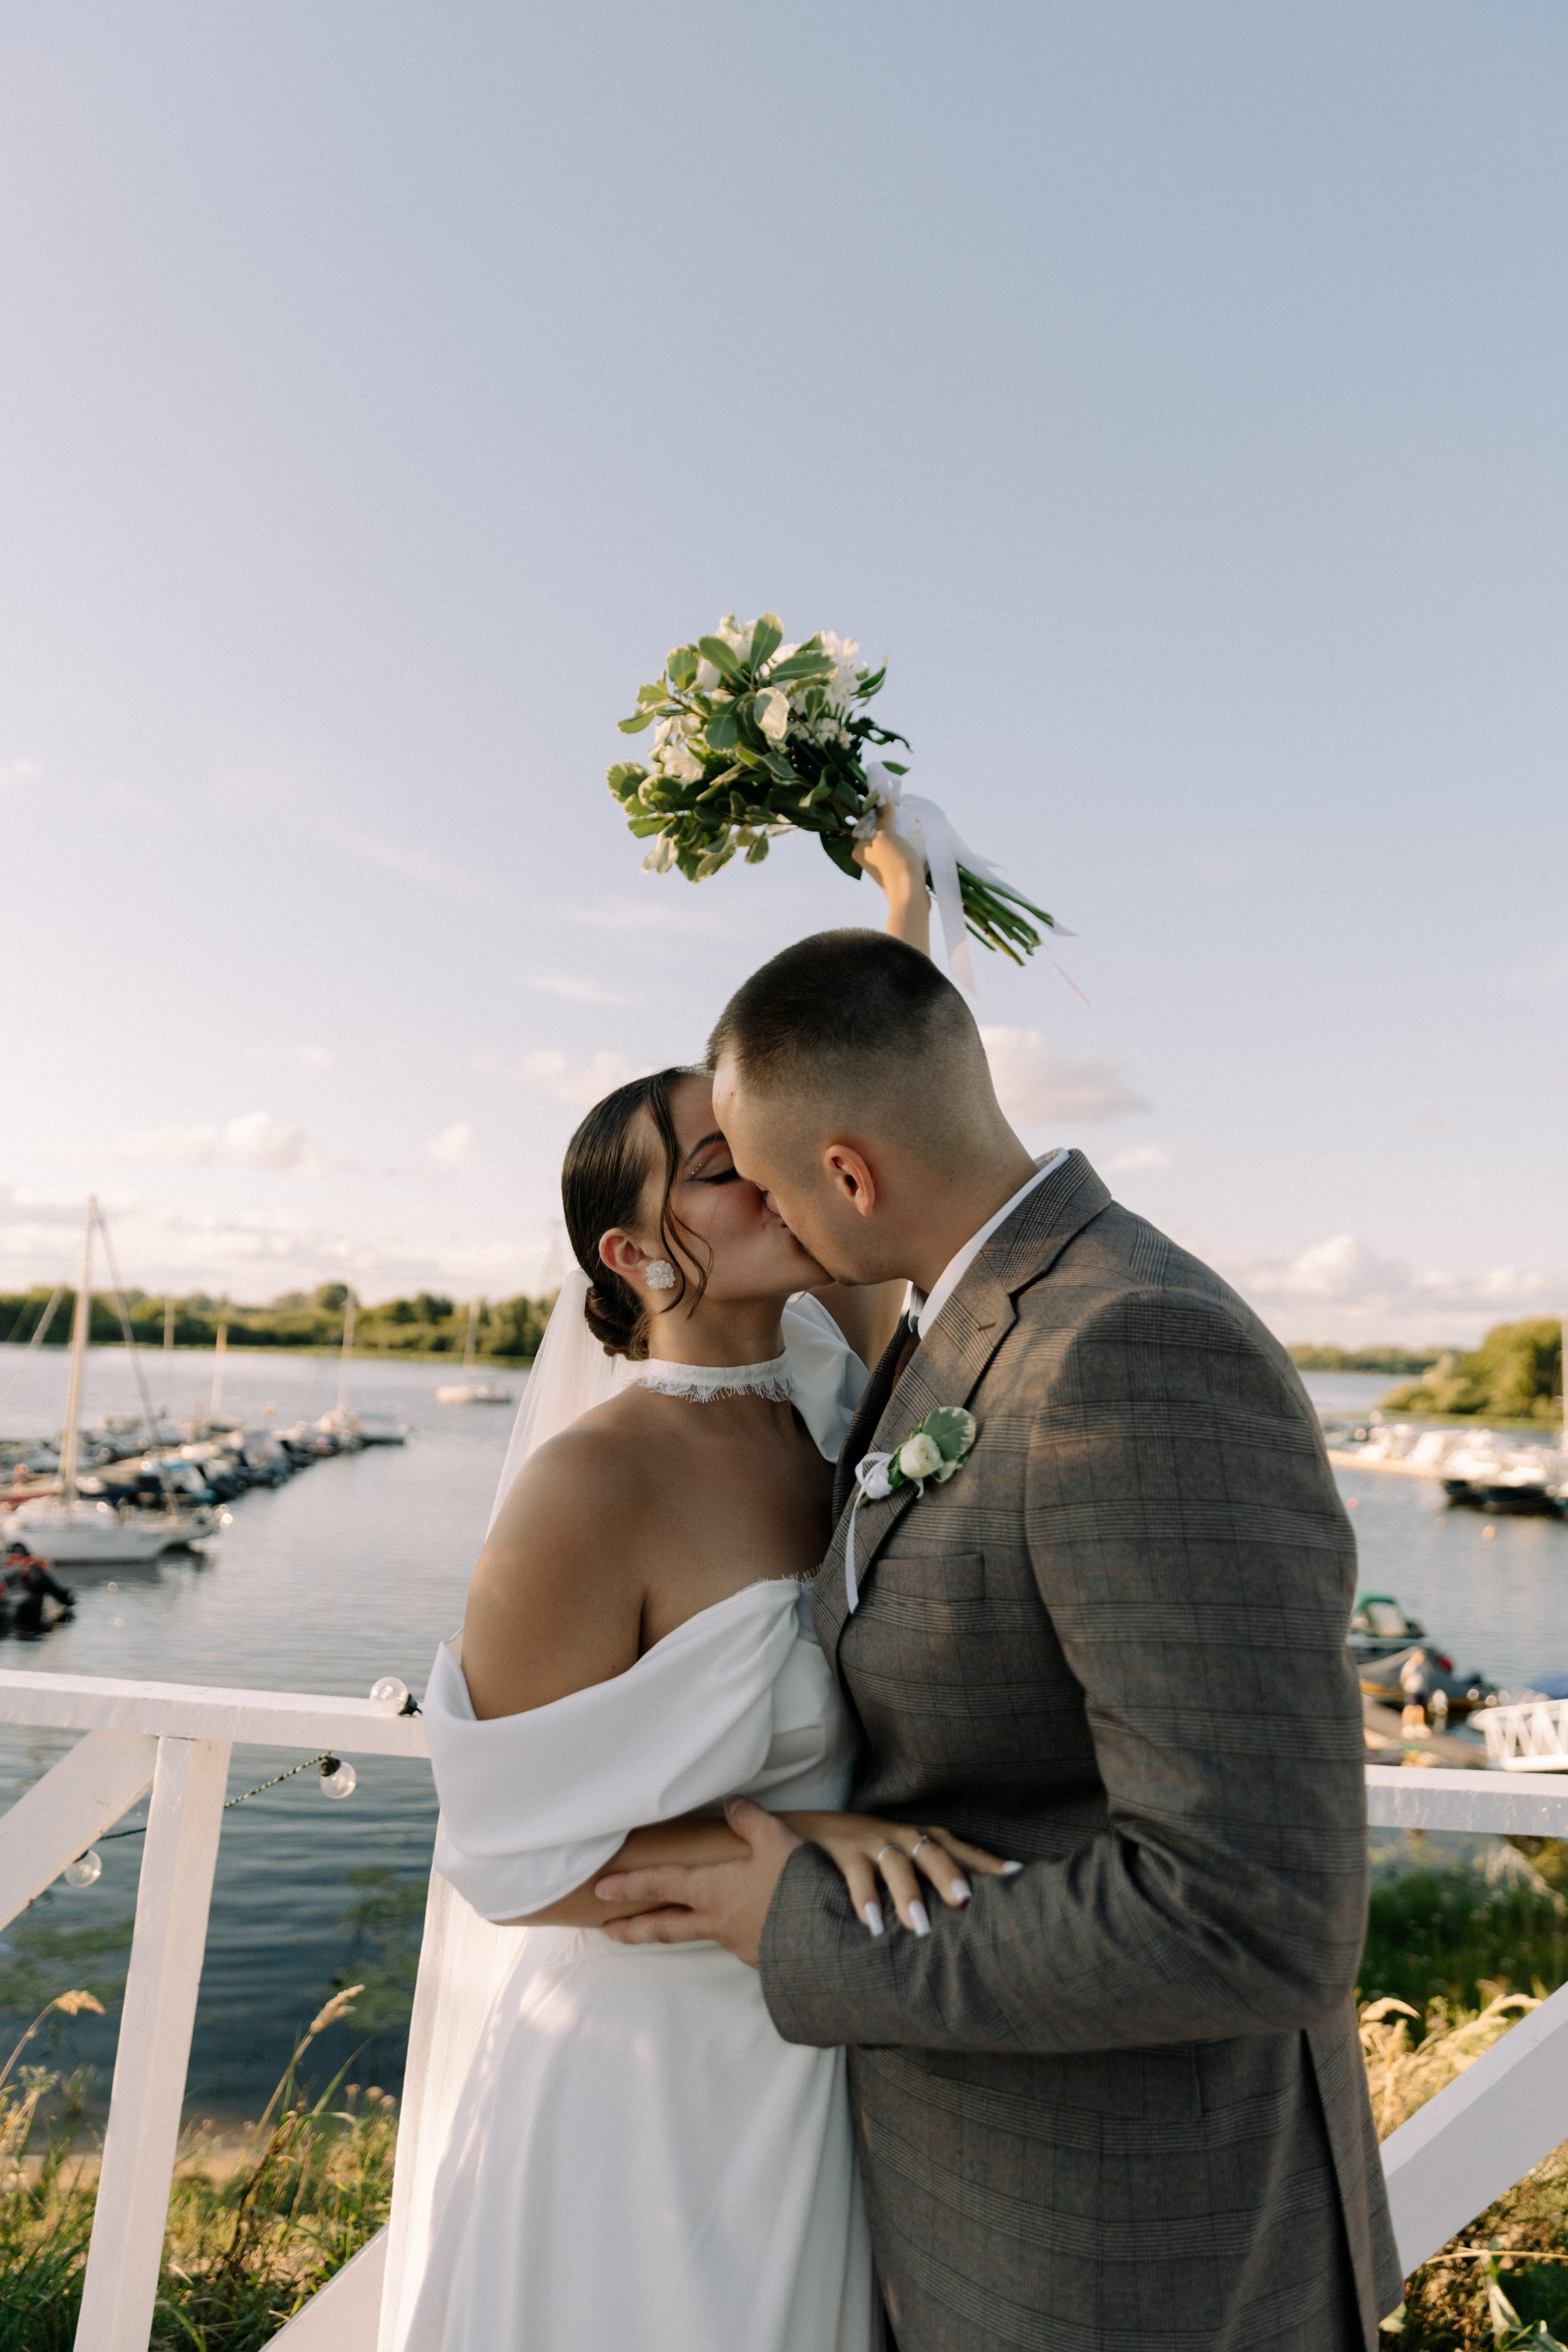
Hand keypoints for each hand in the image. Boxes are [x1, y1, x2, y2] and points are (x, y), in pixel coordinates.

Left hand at [595, 1797, 800, 1966]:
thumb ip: (750, 1820)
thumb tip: (731, 1803)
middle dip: (633, 1929)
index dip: (629, 1885)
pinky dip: (727, 1934)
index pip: (660, 1886)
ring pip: (698, 1936)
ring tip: (673, 1925)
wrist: (828, 1943)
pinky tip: (738, 1928)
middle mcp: (717, 1922)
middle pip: (664, 1927)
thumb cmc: (796, 1889)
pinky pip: (734, 1943)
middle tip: (608, 1931)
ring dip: (678, 1931)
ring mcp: (737, 1944)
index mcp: (712, 1891)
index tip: (602, 1889)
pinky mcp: (760, 1958)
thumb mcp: (775, 1840)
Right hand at [783, 1813, 1019, 1937]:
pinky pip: (855, 1873)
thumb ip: (930, 1879)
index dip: (986, 1863)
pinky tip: (872, 1924)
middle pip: (932, 1851)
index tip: (1017, 1879)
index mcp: (920, 1839)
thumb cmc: (865, 1853)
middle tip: (964, 1902)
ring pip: (896, 1863)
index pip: (959, 1849)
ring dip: (908, 1892)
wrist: (808, 1830)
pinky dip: (863, 1898)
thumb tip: (972, 1914)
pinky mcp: (840, 1851)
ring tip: (918, 1925)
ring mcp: (871, 1840)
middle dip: (949, 1875)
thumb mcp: (899, 1860)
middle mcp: (901, 1836)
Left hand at [853, 800, 930, 956]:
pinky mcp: (894, 872)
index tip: (889, 802)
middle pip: (876, 832)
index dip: (876, 811)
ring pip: (888, 842)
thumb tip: (881, 797)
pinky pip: (897, 852)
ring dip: (897, 832)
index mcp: (858, 849)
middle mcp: (866, 857)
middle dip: (888, 821)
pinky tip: (913, 839)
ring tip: (909, 823)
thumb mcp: (887, 835)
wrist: (910, 895)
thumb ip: (884, 817)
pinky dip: (904, 844)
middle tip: (901, 811)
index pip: (864, 823)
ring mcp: (881, 866)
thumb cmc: (895, 864)